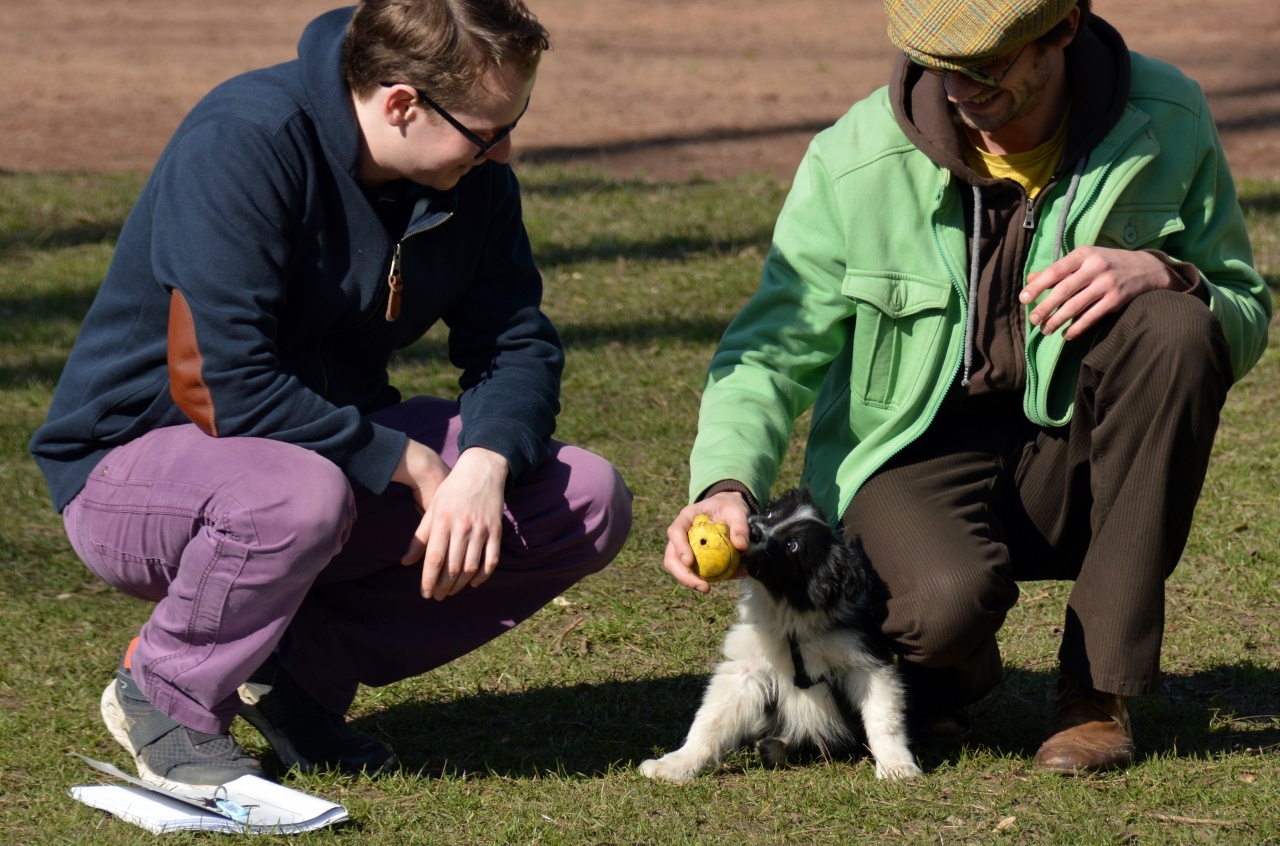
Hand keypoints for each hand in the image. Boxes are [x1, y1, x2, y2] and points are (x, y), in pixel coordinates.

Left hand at [395, 442, 508, 600]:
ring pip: (472, 566)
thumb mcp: (432, 509)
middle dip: (444, 586)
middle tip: (438, 596)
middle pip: (453, 567)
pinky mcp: (496, 530)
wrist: (482, 471)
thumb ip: (420, 537)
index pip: (434, 559)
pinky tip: (474, 582)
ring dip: (461, 584)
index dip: (429, 580)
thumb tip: (406, 562)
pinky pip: (492, 559)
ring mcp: (481, 530)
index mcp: (443, 521)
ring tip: (452, 591)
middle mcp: (462, 527)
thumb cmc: (452, 490)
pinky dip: (483, 575)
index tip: (425, 593)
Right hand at [662, 491, 750, 593]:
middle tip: (703, 586)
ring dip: (693, 581)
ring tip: (709, 589)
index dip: (679, 547)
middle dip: (683, 575)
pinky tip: (733, 577)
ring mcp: (685, 547)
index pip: (675, 531)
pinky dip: (713, 577)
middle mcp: (681, 534)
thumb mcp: (738, 511)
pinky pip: (698, 571)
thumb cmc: (730, 508)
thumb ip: (740, 526)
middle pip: (671, 556)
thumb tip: (742, 546)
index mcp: (686, 517)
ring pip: (680, 568)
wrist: (730, 510)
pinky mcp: (695, 558)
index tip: (690, 562)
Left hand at [1021, 247, 1179, 339]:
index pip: (1055, 271)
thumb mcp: (1084, 260)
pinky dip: (1076, 328)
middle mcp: (1095, 267)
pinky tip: (1066, 334)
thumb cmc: (1106, 264)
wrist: (1147, 269)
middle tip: (1033, 319)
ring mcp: (1106, 284)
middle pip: (1063, 290)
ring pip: (1075, 306)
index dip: (1037, 286)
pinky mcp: (1115, 300)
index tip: (1023, 299)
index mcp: (1083, 254)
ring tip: (1045, 330)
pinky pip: (1091, 317)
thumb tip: (1030, 279)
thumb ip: (1058, 269)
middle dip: (1044, 307)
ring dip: (1057, 320)